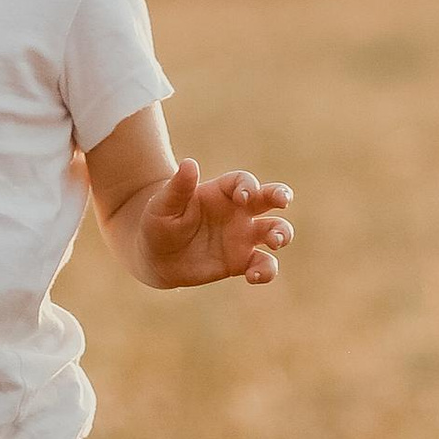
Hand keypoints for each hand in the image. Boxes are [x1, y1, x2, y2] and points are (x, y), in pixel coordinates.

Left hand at [135, 158, 294, 289]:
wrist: (155, 257)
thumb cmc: (158, 223)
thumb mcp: (163, 205)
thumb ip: (178, 187)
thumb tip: (190, 163)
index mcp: (220, 193)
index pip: (242, 182)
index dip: (248, 186)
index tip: (244, 196)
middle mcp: (237, 212)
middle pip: (269, 198)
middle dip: (281, 195)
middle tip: (283, 201)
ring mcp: (242, 237)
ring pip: (275, 230)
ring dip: (282, 233)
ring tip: (274, 241)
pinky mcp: (242, 262)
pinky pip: (263, 265)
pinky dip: (266, 270)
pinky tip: (253, 275)